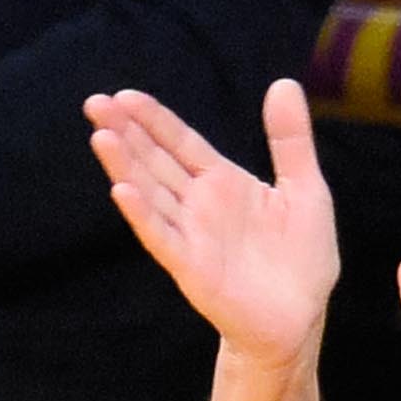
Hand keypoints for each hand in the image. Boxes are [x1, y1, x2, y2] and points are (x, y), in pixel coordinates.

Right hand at [85, 78, 337, 369]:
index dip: (153, 119)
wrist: (300, 318)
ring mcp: (191, 236)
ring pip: (150, 193)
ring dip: (124, 166)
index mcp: (223, 182)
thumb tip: (282, 83)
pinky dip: (143, 215)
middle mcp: (199, 206)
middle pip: (155, 161)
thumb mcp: (305, 187)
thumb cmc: (302, 259)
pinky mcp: (191, 268)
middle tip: (94, 103)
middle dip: (125, 133)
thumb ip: (290, 139)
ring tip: (101, 137)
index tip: (124, 96)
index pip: (179, 142)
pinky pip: (162, 238)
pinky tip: (123, 191)